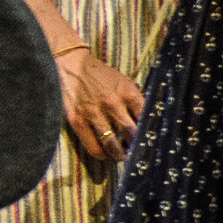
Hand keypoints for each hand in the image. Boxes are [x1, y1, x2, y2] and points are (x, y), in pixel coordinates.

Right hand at [57, 42, 142, 164]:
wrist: (72, 65)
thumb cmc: (101, 76)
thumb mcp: (124, 83)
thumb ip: (135, 101)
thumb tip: (148, 122)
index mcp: (128, 93)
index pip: (146, 118)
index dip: (149, 133)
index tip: (150, 141)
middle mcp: (112, 104)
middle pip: (131, 133)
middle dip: (136, 146)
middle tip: (138, 152)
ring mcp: (93, 113)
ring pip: (111, 144)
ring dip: (119, 154)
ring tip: (122, 156)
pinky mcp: (76, 120)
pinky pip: (92, 146)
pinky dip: (101, 154)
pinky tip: (105, 155)